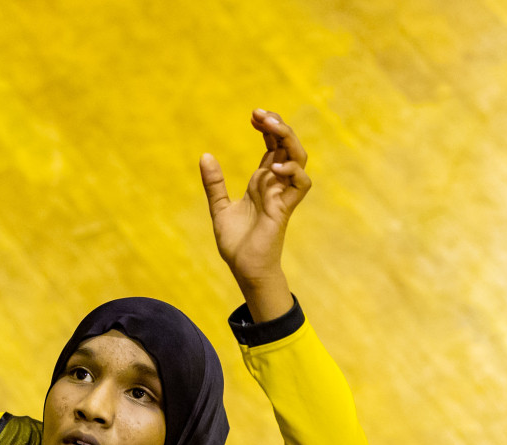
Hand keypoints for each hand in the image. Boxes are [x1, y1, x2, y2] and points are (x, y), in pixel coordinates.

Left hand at [200, 108, 311, 320]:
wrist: (244, 268)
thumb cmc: (237, 242)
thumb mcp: (219, 207)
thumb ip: (214, 183)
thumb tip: (205, 156)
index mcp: (262, 180)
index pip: (273, 145)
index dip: (267, 127)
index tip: (253, 115)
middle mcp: (276, 183)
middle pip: (287, 145)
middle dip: (278, 125)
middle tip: (259, 114)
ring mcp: (282, 194)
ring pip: (298, 157)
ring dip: (288, 139)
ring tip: (270, 126)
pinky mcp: (285, 208)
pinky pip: (301, 184)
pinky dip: (292, 171)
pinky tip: (272, 167)